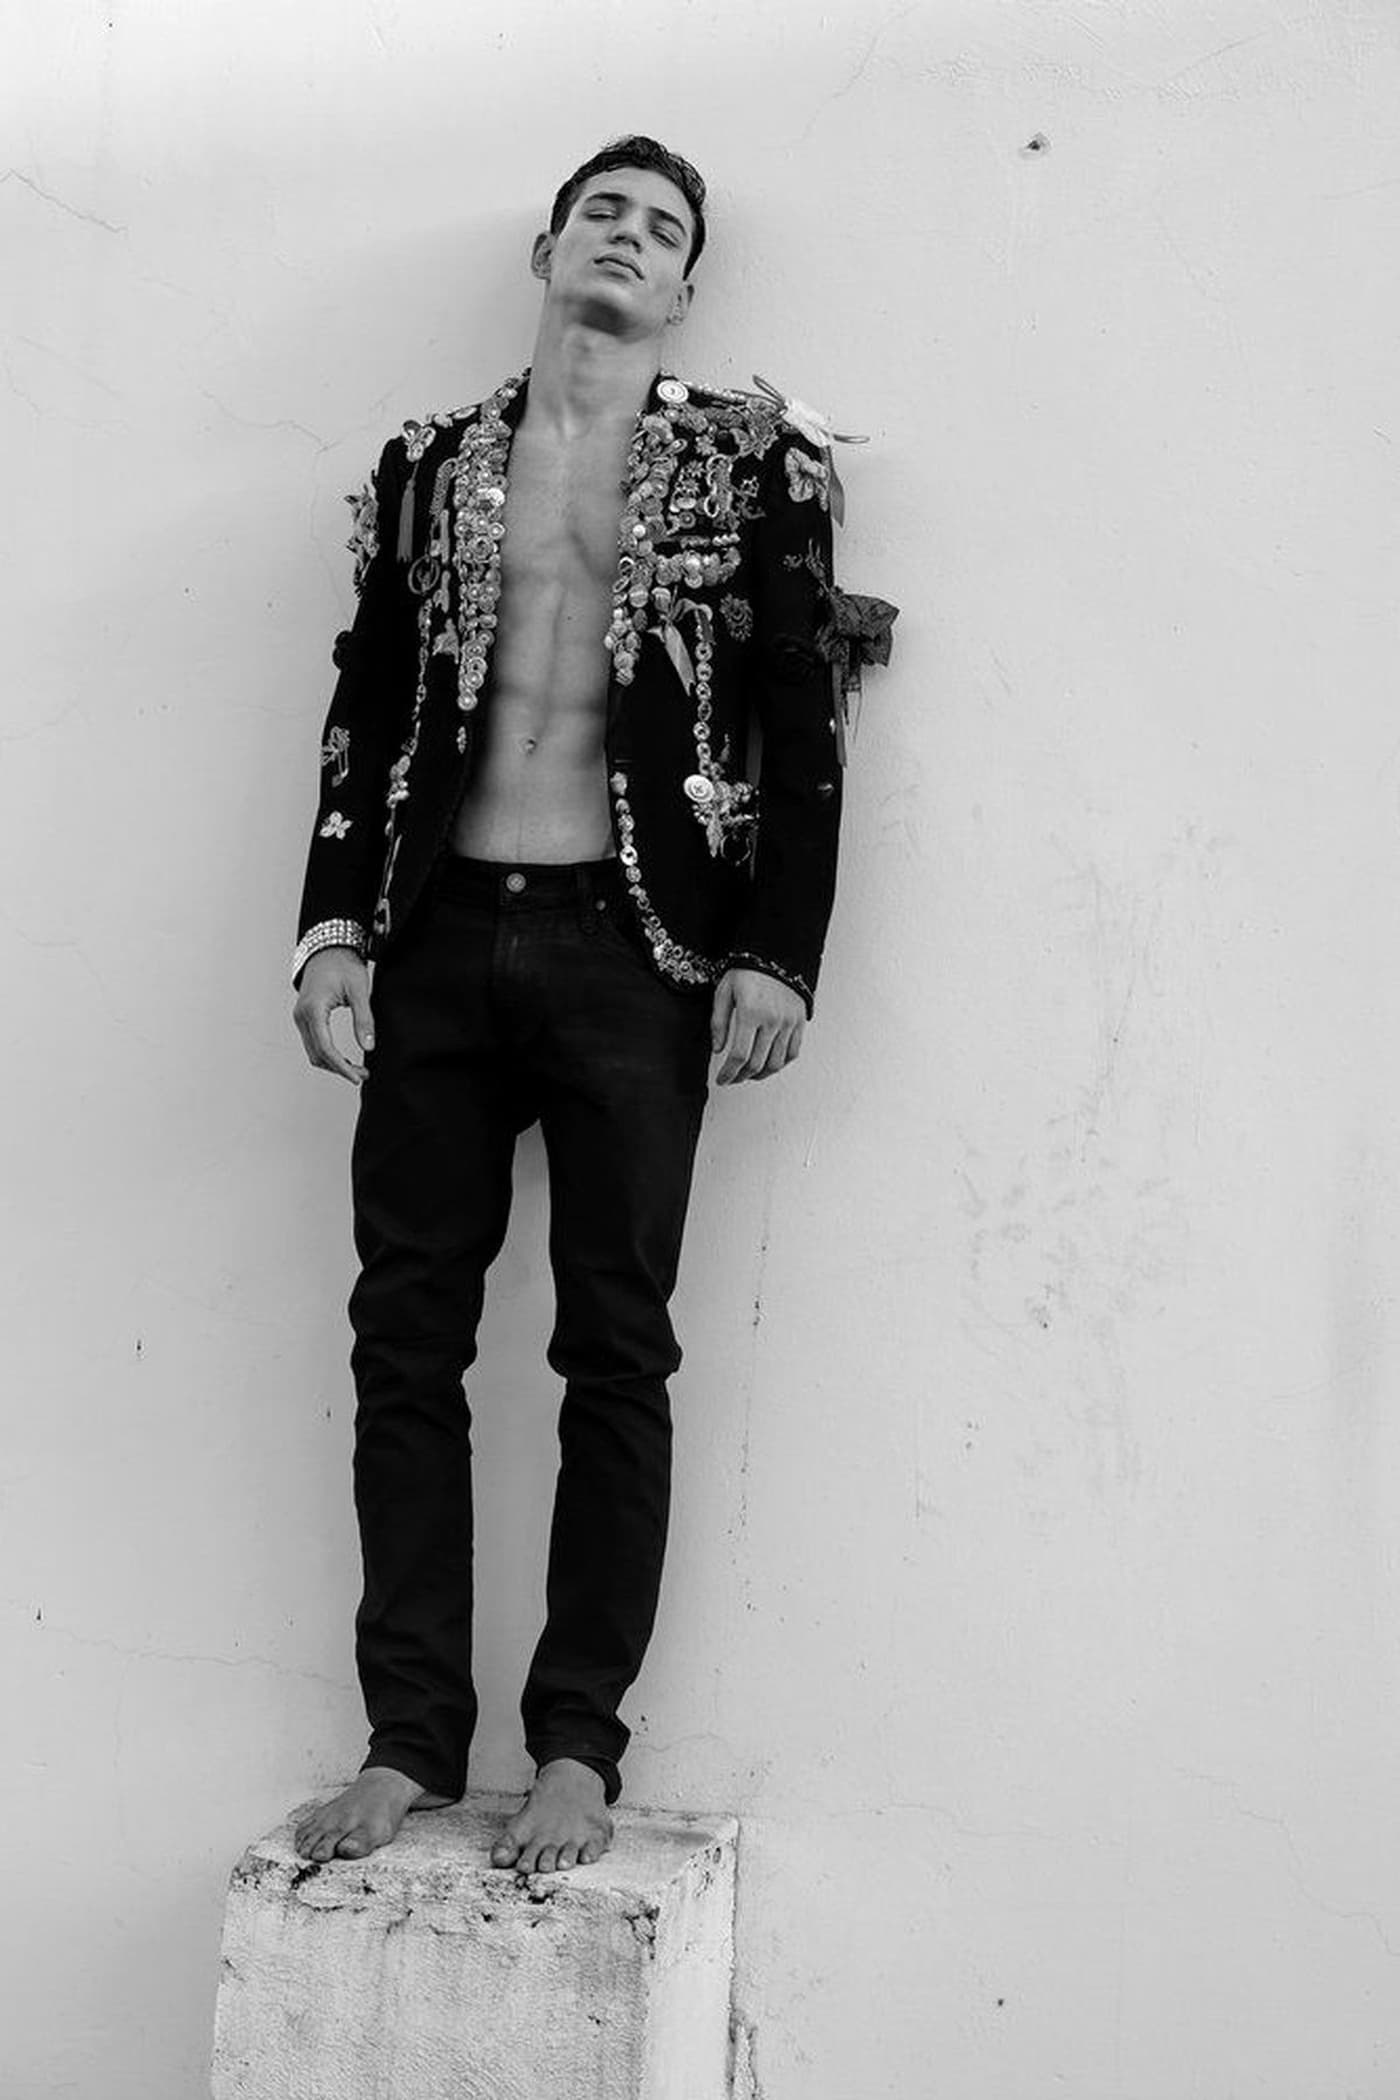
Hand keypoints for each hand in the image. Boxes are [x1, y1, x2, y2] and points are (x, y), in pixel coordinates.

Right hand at [293, 947, 374, 1084]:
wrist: (328, 949)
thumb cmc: (344, 965)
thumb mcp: (359, 990)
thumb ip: (364, 1019)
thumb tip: (368, 1047)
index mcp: (314, 1009)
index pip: (325, 1048)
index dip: (341, 1067)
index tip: (357, 1078)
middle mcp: (302, 1016)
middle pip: (317, 1054)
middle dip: (339, 1068)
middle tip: (363, 1075)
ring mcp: (300, 1017)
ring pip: (313, 1052)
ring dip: (333, 1064)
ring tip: (357, 1069)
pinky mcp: (304, 1018)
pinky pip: (313, 1043)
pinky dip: (327, 1054)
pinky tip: (344, 1058)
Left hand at [710, 968, 805, 1084]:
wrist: (776, 954)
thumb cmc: (747, 970)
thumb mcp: (724, 991)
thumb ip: (719, 1022)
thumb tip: (718, 1049)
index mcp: (750, 1012)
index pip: (739, 1055)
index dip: (728, 1073)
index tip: (722, 1079)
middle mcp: (772, 1020)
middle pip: (757, 1063)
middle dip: (741, 1076)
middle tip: (732, 1079)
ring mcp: (788, 1022)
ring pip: (776, 1062)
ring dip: (761, 1074)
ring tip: (749, 1074)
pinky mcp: (799, 1021)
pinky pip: (793, 1052)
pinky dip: (781, 1064)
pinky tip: (769, 1064)